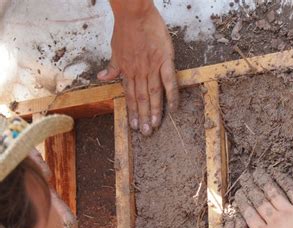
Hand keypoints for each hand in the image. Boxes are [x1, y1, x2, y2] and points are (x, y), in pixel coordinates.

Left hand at [98, 3, 177, 135]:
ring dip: (154, 111)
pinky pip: (169, 81)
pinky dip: (172, 95)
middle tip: (145, 132)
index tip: (133, 125)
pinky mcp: (164, 60)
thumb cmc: (125, 29)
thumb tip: (102, 78)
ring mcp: (152, 67)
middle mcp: (138, 72)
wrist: (134, 13)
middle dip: (143, 117)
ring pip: (153, 93)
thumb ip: (112, 67)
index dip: (132, 111)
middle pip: (141, 98)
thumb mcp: (114, 49)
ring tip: (155, 125)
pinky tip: (174, 107)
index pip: (130, 95)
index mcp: (127, 70)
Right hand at [223, 169, 292, 227]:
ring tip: (258, 173)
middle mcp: (275, 220)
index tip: (239, 194)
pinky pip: (292, 191)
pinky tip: (278, 174)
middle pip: (260, 202)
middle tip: (245, 178)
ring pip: (274, 194)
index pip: (250, 215)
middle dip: (251, 189)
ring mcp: (289, 212)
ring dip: (265, 182)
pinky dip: (284, 181)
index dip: (243, 203)